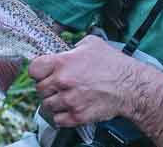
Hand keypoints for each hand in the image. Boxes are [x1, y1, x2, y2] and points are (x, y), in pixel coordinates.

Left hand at [29, 35, 149, 126]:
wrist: (129, 86)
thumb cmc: (113, 64)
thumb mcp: (91, 43)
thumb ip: (73, 46)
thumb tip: (64, 50)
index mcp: (62, 63)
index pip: (33, 69)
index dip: (38, 71)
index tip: (43, 72)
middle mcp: (62, 82)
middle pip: (40, 88)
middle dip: (48, 86)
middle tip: (58, 85)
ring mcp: (69, 100)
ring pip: (47, 105)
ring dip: (54, 101)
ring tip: (64, 97)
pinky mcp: (77, 116)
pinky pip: (57, 119)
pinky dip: (60, 116)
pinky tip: (68, 108)